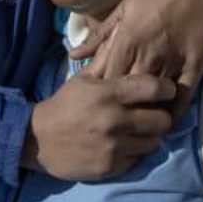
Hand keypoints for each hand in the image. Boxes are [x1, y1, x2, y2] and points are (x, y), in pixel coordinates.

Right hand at [23, 72, 175, 180]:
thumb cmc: (64, 106)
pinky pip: (138, 160)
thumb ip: (107, 60)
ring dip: (148, 137)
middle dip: (160, 116)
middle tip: (152, 115)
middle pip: (162, 120)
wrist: (36, 140)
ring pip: (154, 143)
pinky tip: (123, 146)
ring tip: (137, 133)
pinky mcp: (110, 167)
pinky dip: (134, 153)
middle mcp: (114, 120)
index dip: (166, 89)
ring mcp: (113, 146)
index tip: (166, 91)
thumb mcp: (82, 79)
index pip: (154, 88)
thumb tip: (124, 34)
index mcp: (107, 94)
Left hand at [71, 0, 202, 118]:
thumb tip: (73, 56)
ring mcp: (173, 59)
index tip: (98, 107)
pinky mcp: (196, 63)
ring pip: (156, 96)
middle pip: (130, 91)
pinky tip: (167, 119)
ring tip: (138, 128)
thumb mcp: (123, 9)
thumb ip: (98, 36)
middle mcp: (148, 52)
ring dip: (147, 111)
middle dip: (122, 107)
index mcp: (126, 39)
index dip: (103, 95)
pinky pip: (184, 94)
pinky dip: (175, 109)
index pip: (109, 78)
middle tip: (114, 124)